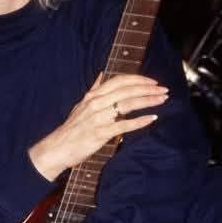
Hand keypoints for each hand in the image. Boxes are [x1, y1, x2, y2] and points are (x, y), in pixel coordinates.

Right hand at [28, 72, 167, 181]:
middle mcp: (96, 103)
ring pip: (127, 104)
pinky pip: (124, 125)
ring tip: (161, 100)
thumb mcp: (81, 105)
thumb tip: (101, 74)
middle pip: (126, 91)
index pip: (119, 81)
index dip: (138, 79)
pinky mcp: (100, 133)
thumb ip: (94, 89)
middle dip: (148, 89)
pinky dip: (139, 121)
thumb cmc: (72, 128)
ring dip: (147, 101)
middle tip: (164, 90)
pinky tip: (152, 118)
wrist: (58, 148)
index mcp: (93, 96)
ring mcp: (98, 118)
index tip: (153, 81)